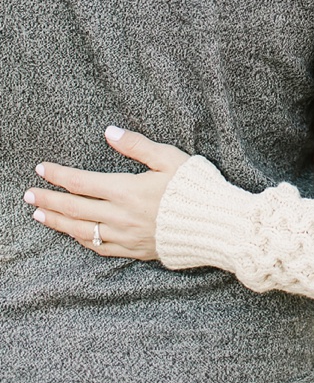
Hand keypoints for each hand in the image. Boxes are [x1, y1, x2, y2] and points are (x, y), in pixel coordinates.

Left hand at [24, 127, 189, 259]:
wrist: (216, 225)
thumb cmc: (196, 187)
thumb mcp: (169, 157)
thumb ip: (137, 145)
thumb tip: (109, 132)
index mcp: (127, 190)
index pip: (82, 182)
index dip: (59, 175)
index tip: (41, 169)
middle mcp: (121, 216)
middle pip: (75, 208)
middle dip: (49, 200)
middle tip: (28, 195)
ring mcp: (126, 236)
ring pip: (82, 231)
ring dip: (58, 222)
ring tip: (40, 215)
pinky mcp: (135, 250)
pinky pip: (100, 248)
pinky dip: (82, 240)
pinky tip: (74, 234)